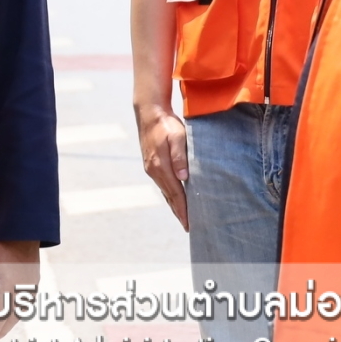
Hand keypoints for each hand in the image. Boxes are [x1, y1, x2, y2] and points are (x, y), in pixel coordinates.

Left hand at [0, 240, 38, 339]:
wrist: (22, 238)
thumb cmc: (2, 251)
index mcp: (8, 287)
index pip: (1, 313)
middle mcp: (21, 291)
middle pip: (13, 316)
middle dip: (4, 328)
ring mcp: (30, 288)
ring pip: (23, 311)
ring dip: (13, 322)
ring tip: (4, 329)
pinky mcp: (35, 284)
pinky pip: (28, 304)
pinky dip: (21, 312)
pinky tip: (16, 315)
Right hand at [137, 103, 190, 230]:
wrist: (149, 113)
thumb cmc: (167, 124)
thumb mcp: (177, 136)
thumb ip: (180, 156)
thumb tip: (184, 178)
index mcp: (161, 166)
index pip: (176, 194)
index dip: (184, 210)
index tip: (190, 225)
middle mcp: (154, 171)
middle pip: (170, 197)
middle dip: (179, 213)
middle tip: (189, 228)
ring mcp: (151, 169)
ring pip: (166, 192)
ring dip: (175, 206)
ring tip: (184, 218)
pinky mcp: (152, 165)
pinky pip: (163, 185)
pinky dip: (170, 196)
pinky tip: (176, 200)